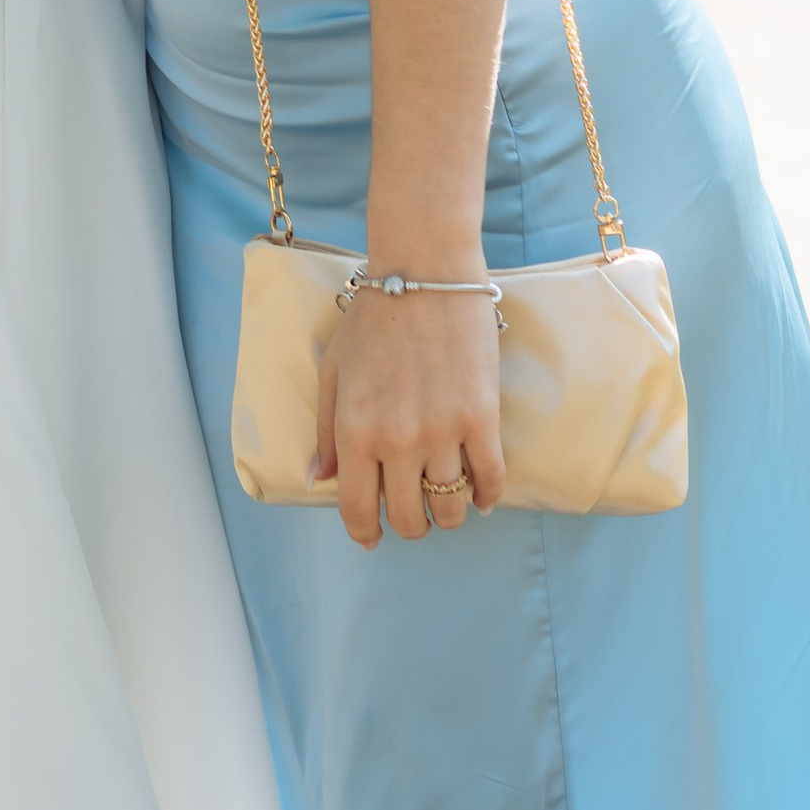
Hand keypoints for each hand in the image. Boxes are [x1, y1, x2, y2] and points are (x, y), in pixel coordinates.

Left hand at [316, 277, 505, 546]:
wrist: (424, 272)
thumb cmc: (373, 318)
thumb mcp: (334, 371)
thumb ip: (325, 432)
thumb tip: (319, 482)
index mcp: (355, 430)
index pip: (358, 509)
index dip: (364, 533)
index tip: (371, 538)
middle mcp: (397, 439)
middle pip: (410, 516)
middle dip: (409, 524)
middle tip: (412, 511)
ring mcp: (443, 431)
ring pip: (451, 507)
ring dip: (448, 514)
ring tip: (444, 500)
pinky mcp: (482, 418)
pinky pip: (490, 479)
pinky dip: (487, 497)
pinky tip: (481, 497)